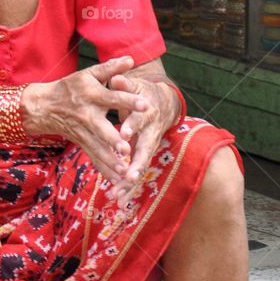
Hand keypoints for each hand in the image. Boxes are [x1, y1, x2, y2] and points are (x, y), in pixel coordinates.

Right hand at [23, 56, 150, 200]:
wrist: (44, 107)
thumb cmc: (70, 87)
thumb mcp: (88, 74)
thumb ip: (110, 68)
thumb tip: (131, 59)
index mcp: (92, 95)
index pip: (113, 98)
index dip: (129, 100)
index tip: (146, 104)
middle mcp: (87, 115)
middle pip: (102, 129)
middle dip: (114, 139)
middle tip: (127, 148)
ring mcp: (83, 132)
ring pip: (98, 148)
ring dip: (111, 161)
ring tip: (125, 171)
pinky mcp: (82, 143)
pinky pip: (94, 158)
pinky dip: (105, 170)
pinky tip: (117, 180)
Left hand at [107, 72, 177, 202]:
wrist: (163, 104)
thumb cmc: (144, 94)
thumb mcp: (136, 86)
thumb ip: (125, 84)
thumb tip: (116, 79)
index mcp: (146, 116)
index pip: (139, 122)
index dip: (132, 127)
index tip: (123, 134)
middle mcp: (150, 134)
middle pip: (145, 151)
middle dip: (136, 164)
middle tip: (128, 177)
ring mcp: (148, 148)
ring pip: (141, 167)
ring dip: (130, 182)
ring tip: (119, 196)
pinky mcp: (143, 157)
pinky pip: (136, 173)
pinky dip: (129, 187)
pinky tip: (119, 201)